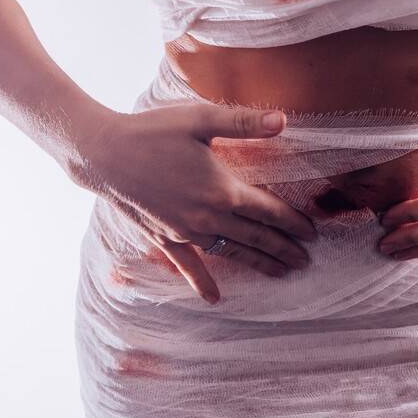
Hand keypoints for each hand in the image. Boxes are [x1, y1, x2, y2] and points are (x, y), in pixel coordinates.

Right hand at [75, 102, 317, 301]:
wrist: (104, 155)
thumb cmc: (153, 131)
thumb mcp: (201, 119)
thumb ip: (244, 122)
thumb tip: (283, 121)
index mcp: (222, 189)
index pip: (268, 211)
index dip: (293, 222)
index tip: (313, 233)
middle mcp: (208, 217)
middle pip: (255, 237)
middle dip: (283, 249)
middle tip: (306, 260)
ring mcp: (185, 232)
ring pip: (231, 252)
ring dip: (257, 263)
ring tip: (280, 272)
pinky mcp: (164, 238)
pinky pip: (189, 265)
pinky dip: (203, 281)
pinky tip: (214, 297)